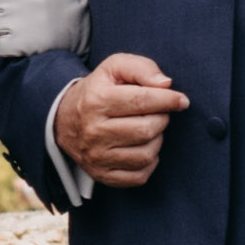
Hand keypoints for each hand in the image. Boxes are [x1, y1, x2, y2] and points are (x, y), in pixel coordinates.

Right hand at [54, 50, 186, 189]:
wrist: (63, 120)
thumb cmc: (98, 91)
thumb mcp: (114, 68)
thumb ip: (141, 68)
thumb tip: (166, 85)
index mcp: (97, 101)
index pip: (142, 101)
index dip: (168, 100)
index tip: (181, 100)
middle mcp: (94, 131)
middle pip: (147, 129)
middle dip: (161, 119)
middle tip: (158, 113)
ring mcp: (97, 157)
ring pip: (146, 154)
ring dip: (156, 141)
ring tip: (149, 129)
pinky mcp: (102, 175)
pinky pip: (139, 176)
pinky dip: (149, 163)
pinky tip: (143, 148)